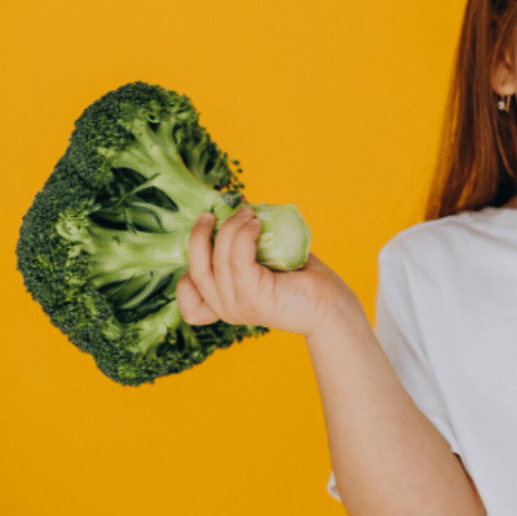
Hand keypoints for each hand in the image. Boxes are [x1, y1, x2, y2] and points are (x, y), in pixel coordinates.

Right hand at [176, 206, 359, 335]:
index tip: (205, 243)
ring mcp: (239, 305)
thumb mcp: (264, 262)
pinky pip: (237, 260)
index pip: (188, 299)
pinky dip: (243, 236)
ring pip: (218, 260)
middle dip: (199, 235)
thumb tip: (238, 207)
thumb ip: (245, 246)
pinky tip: (257, 224)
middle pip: (195, 269)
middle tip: (212, 214)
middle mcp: (227, 309)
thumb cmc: (301, 282)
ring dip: (230, 228)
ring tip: (248, 214)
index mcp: (224, 305)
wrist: (330, 307)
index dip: (186, 273)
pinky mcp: (255, 297)